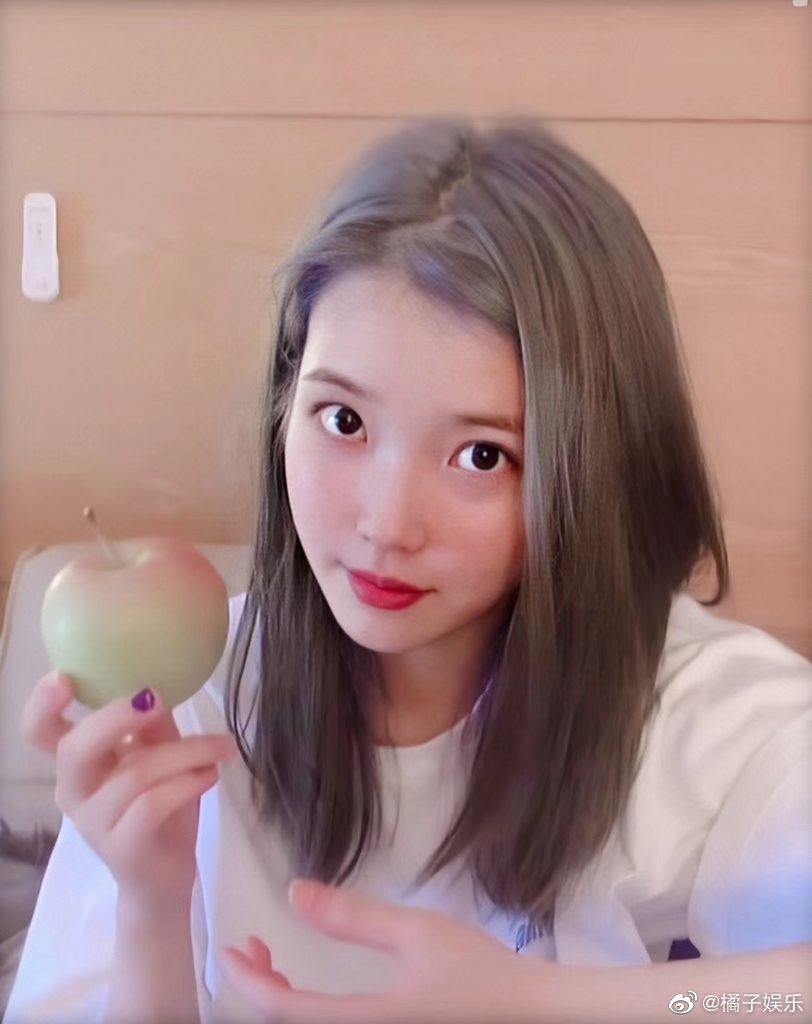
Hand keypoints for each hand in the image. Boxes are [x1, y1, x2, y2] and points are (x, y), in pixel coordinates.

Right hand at [19, 671, 237, 907]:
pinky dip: (187, 783)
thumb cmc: (159, 809)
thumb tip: (157, 689)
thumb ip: (152, 727)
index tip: (63, 677)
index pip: (39, 733)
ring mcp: (95, 823)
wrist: (165, 879)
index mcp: (77, 763)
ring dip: (186, 752)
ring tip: (221, 747)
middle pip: (75, 750)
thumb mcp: (157, 758)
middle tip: (156, 700)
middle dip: (114, 718)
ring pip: (134, 774)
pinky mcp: (122, 848)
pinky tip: (210, 775)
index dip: (42, 705)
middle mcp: (75, 792)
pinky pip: (153, 804)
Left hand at [220, 879, 548, 1023]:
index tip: (228, 946)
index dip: (246, 979)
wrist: (533, 1016)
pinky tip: (312, 987)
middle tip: (253, 945)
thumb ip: (353, 918)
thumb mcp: (416, 934)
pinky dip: (307, 1011)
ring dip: (281, 1000)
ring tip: (273, 960)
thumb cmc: (478, 974)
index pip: (281, 1010)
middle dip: (259, 988)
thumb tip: (293, 894)